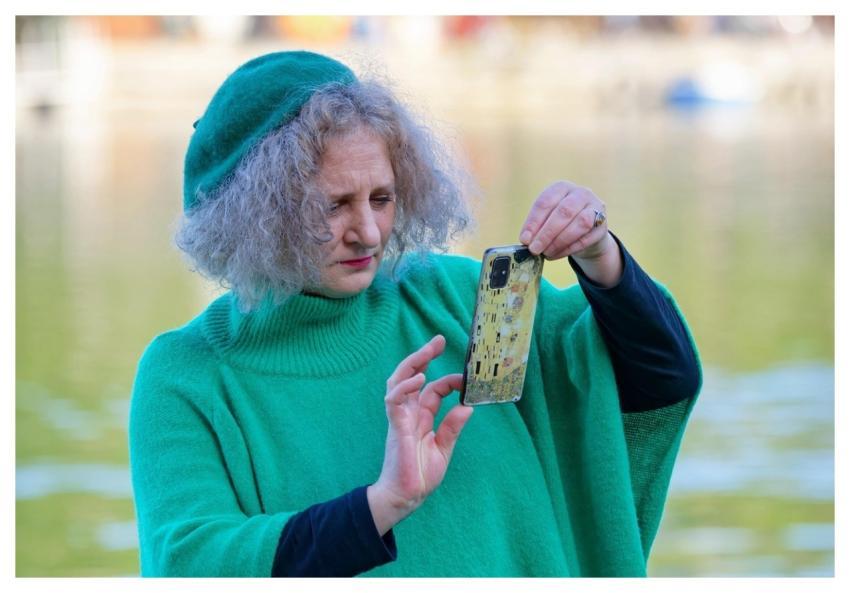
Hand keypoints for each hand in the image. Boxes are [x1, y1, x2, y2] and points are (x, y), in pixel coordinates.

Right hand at [368, 335, 473, 534]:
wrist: (406, 497)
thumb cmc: (420, 476)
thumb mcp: (443, 449)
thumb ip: (452, 427)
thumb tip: (468, 407)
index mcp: (421, 418)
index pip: (433, 390)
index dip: (448, 380)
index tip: (465, 379)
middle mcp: (409, 413)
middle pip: (412, 376)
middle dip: (423, 357)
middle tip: (438, 340)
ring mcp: (400, 418)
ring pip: (399, 380)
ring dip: (412, 363)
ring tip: (427, 350)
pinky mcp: (396, 426)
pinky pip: (394, 399)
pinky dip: (405, 386)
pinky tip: (420, 378)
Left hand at [519, 180, 621, 286]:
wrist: (586, 232)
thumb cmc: (560, 222)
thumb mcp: (547, 218)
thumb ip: (537, 226)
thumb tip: (526, 240)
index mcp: (562, 187)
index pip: (546, 201)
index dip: (534, 222)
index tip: (524, 239)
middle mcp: (581, 193)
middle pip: (564, 211)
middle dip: (546, 233)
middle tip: (534, 249)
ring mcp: (596, 207)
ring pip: (580, 223)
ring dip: (559, 241)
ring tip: (546, 253)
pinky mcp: (602, 225)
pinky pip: (586, 238)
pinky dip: (569, 248)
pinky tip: (556, 255)